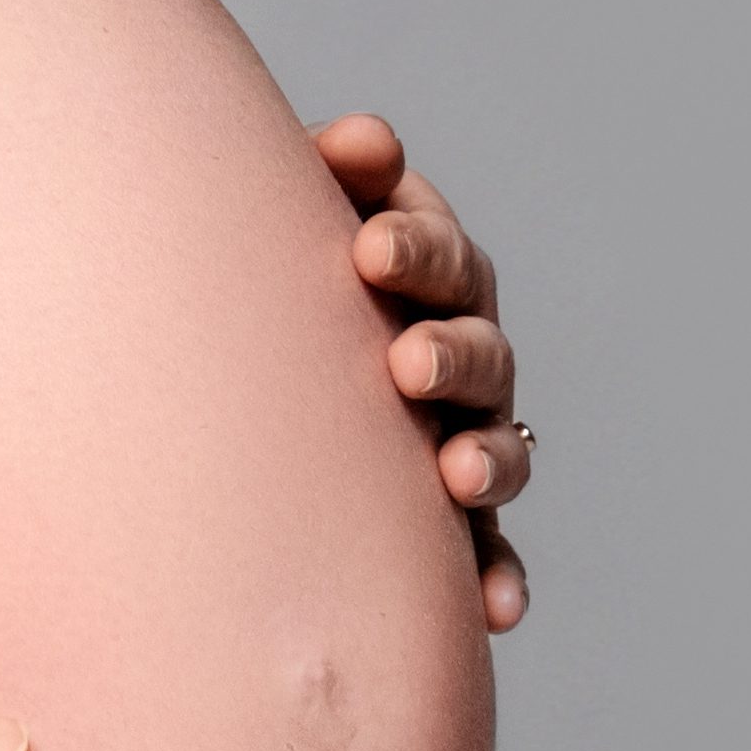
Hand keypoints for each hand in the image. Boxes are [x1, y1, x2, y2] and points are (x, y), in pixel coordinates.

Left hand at [312, 113, 529, 632]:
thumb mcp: (290, 222)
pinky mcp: (455, 526)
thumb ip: (330, 178)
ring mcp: (464, 440)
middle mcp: (460, 358)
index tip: (366, 250)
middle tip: (405, 363)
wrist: (250, 386)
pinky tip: (495, 611)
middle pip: (480, 350)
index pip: (443, 256)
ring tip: (458, 475)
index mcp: (427, 281)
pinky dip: (497, 579)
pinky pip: (490, 555)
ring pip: (500, 447)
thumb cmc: (271, 285)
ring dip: (488, 460)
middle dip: (450, 354)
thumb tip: (361, 139)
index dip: (416, 248)